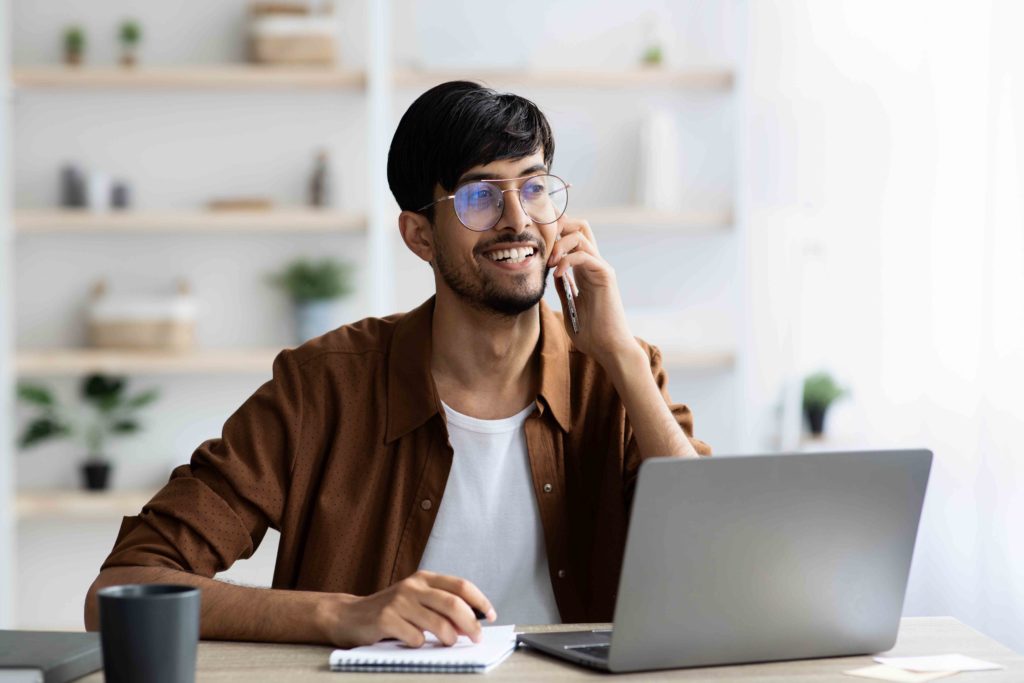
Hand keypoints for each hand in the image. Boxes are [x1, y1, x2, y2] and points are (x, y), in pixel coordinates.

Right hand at [320, 570, 495, 648]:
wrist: (350, 616)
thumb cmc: (389, 611)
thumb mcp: (416, 600)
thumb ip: (441, 606)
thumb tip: (472, 623)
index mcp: (424, 578)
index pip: (461, 585)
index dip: (480, 601)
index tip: (491, 615)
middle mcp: (412, 586)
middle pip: (453, 604)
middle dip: (470, 623)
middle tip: (476, 637)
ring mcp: (398, 601)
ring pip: (438, 623)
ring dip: (449, 638)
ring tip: (448, 643)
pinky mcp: (386, 619)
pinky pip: (415, 638)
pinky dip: (420, 644)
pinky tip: (413, 641)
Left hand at [548, 216, 638, 365]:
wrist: (609, 348)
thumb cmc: (591, 333)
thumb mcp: (570, 306)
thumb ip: (563, 289)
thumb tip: (552, 273)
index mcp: (585, 270)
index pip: (573, 236)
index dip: (555, 233)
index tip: (538, 244)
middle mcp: (594, 264)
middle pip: (580, 225)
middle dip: (558, 228)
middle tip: (543, 246)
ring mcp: (601, 267)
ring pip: (581, 234)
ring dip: (559, 244)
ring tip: (549, 262)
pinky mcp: (605, 275)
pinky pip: (584, 254)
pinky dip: (567, 260)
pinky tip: (557, 273)